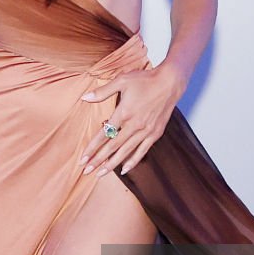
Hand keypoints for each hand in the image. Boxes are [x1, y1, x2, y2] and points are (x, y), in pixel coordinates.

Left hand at [80, 61, 182, 176]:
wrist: (170, 82)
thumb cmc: (146, 80)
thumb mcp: (122, 81)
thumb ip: (103, 92)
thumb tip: (85, 98)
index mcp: (124, 113)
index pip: (104, 134)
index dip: (92, 148)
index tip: (83, 158)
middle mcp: (134, 125)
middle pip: (112, 147)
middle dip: (98, 160)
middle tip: (86, 170)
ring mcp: (146, 131)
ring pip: (126, 152)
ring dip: (112, 164)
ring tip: (100, 174)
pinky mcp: (155, 133)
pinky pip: (142, 151)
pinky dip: (133, 161)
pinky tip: (124, 169)